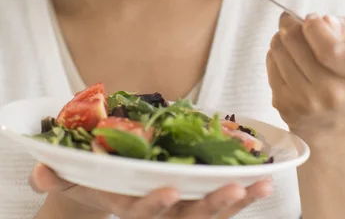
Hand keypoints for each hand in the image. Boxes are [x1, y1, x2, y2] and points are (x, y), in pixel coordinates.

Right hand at [30, 163, 271, 218]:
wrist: (112, 198)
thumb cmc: (98, 187)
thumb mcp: (76, 183)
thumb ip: (58, 177)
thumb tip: (41, 170)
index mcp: (131, 209)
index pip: (142, 215)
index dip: (154, 206)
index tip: (168, 191)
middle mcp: (161, 218)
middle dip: (210, 206)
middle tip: (232, 188)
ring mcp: (183, 214)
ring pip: (212, 215)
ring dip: (237, 201)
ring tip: (260, 185)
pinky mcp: (199, 206)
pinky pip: (224, 207)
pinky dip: (244, 196)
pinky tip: (264, 181)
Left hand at [266, 12, 344, 139]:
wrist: (329, 120)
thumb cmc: (342, 74)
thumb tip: (324, 20)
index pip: (329, 47)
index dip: (314, 26)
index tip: (311, 19)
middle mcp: (331, 92)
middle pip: (294, 40)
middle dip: (290, 24)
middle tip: (293, 22)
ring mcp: (305, 101)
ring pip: (278, 49)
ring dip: (280, 37)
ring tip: (290, 40)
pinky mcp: (283, 104)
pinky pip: (270, 62)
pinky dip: (275, 54)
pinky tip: (286, 58)